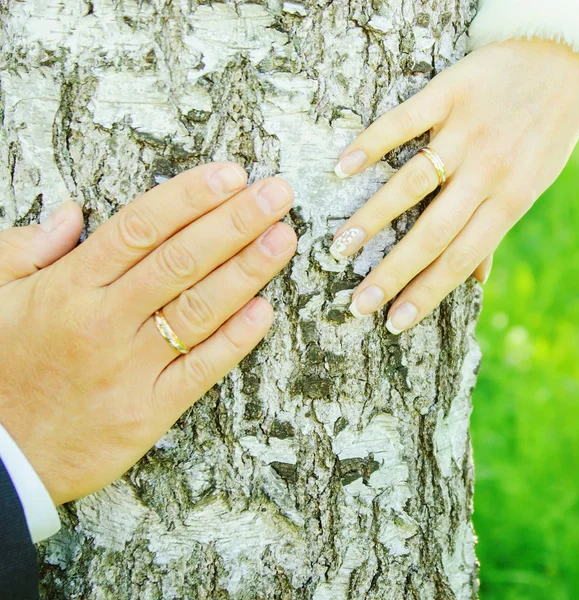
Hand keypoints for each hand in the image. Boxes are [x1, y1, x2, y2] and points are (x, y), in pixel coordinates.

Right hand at [0, 163, 296, 504]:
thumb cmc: (0, 368)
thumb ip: (29, 249)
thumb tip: (72, 212)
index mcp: (69, 287)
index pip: (141, 227)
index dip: (190, 197)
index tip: (230, 175)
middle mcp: (105, 321)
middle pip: (181, 260)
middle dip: (235, 222)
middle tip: (277, 195)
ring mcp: (131, 368)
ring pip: (199, 309)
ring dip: (247, 271)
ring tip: (282, 238)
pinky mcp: (149, 411)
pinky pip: (200, 370)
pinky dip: (235, 340)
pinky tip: (265, 311)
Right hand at [330, 38, 578, 332]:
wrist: (565, 57)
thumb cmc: (543, 134)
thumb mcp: (531, 186)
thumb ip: (496, 232)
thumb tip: (479, 284)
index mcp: (510, 200)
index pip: (460, 259)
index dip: (426, 294)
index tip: (393, 322)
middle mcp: (488, 171)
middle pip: (433, 233)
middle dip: (392, 273)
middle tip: (356, 301)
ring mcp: (468, 131)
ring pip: (413, 183)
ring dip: (372, 218)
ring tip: (340, 246)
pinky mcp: (451, 91)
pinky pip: (405, 120)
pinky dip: (372, 144)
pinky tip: (342, 168)